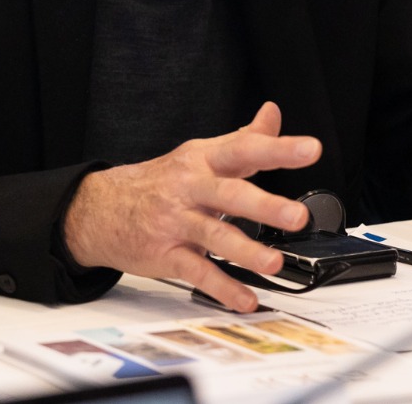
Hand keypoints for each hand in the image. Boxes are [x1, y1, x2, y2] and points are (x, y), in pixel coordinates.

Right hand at [60, 101, 320, 311]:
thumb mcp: (199, 154)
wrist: (100, 208)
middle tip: (296, 216)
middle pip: (229, 193)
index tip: (311, 150)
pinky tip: (246, 299)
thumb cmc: (159, 182)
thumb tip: (272, 113)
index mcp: (202, 160)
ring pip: (214, 235)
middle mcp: (190, 187)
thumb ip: (243, 139)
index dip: (278, 148)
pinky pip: (197, 271)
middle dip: (264, 205)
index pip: (244, 149)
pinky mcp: (165, 253)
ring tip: (273, 264)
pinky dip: (223, 288)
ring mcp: (176, 222)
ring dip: (246, 252)